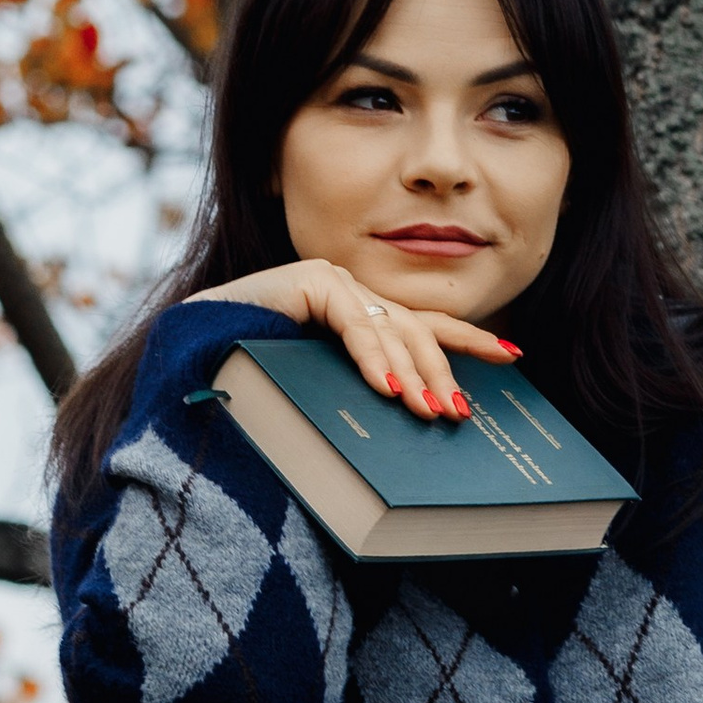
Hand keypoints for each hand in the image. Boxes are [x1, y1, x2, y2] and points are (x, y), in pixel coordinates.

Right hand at [198, 257, 516, 423]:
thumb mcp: (328, 397)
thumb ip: (367, 396)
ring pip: (392, 328)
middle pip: (417, 331)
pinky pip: (352, 321)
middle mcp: (352, 298)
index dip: (469, 342)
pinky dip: (370, 356)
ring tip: (430, 412)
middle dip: (442, 373)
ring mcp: (332, 284)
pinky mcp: (310, 280)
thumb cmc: (254, 387)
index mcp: (360, 322)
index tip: (514, 356)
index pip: (427, 329)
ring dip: (413, 374)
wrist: (188, 365)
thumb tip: (422, 422)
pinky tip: (386, 387)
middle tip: (459, 413)